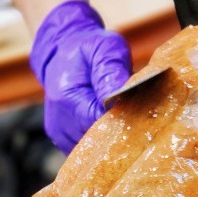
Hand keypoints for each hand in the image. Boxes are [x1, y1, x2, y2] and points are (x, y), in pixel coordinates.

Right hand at [29, 0, 131, 152]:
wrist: (61, 53)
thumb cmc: (87, 49)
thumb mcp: (103, 48)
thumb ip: (110, 71)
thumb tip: (117, 97)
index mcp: (67, 99)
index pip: (101, 123)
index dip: (122, 120)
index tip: (137, 109)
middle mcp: (60, 123)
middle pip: (98, 141)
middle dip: (118, 129)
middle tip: (133, 112)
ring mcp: (60, 134)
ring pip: (93, 149)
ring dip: (108, 136)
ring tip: (117, 115)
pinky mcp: (62, 139)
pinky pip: (86, 149)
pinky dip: (99, 140)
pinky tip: (107, 123)